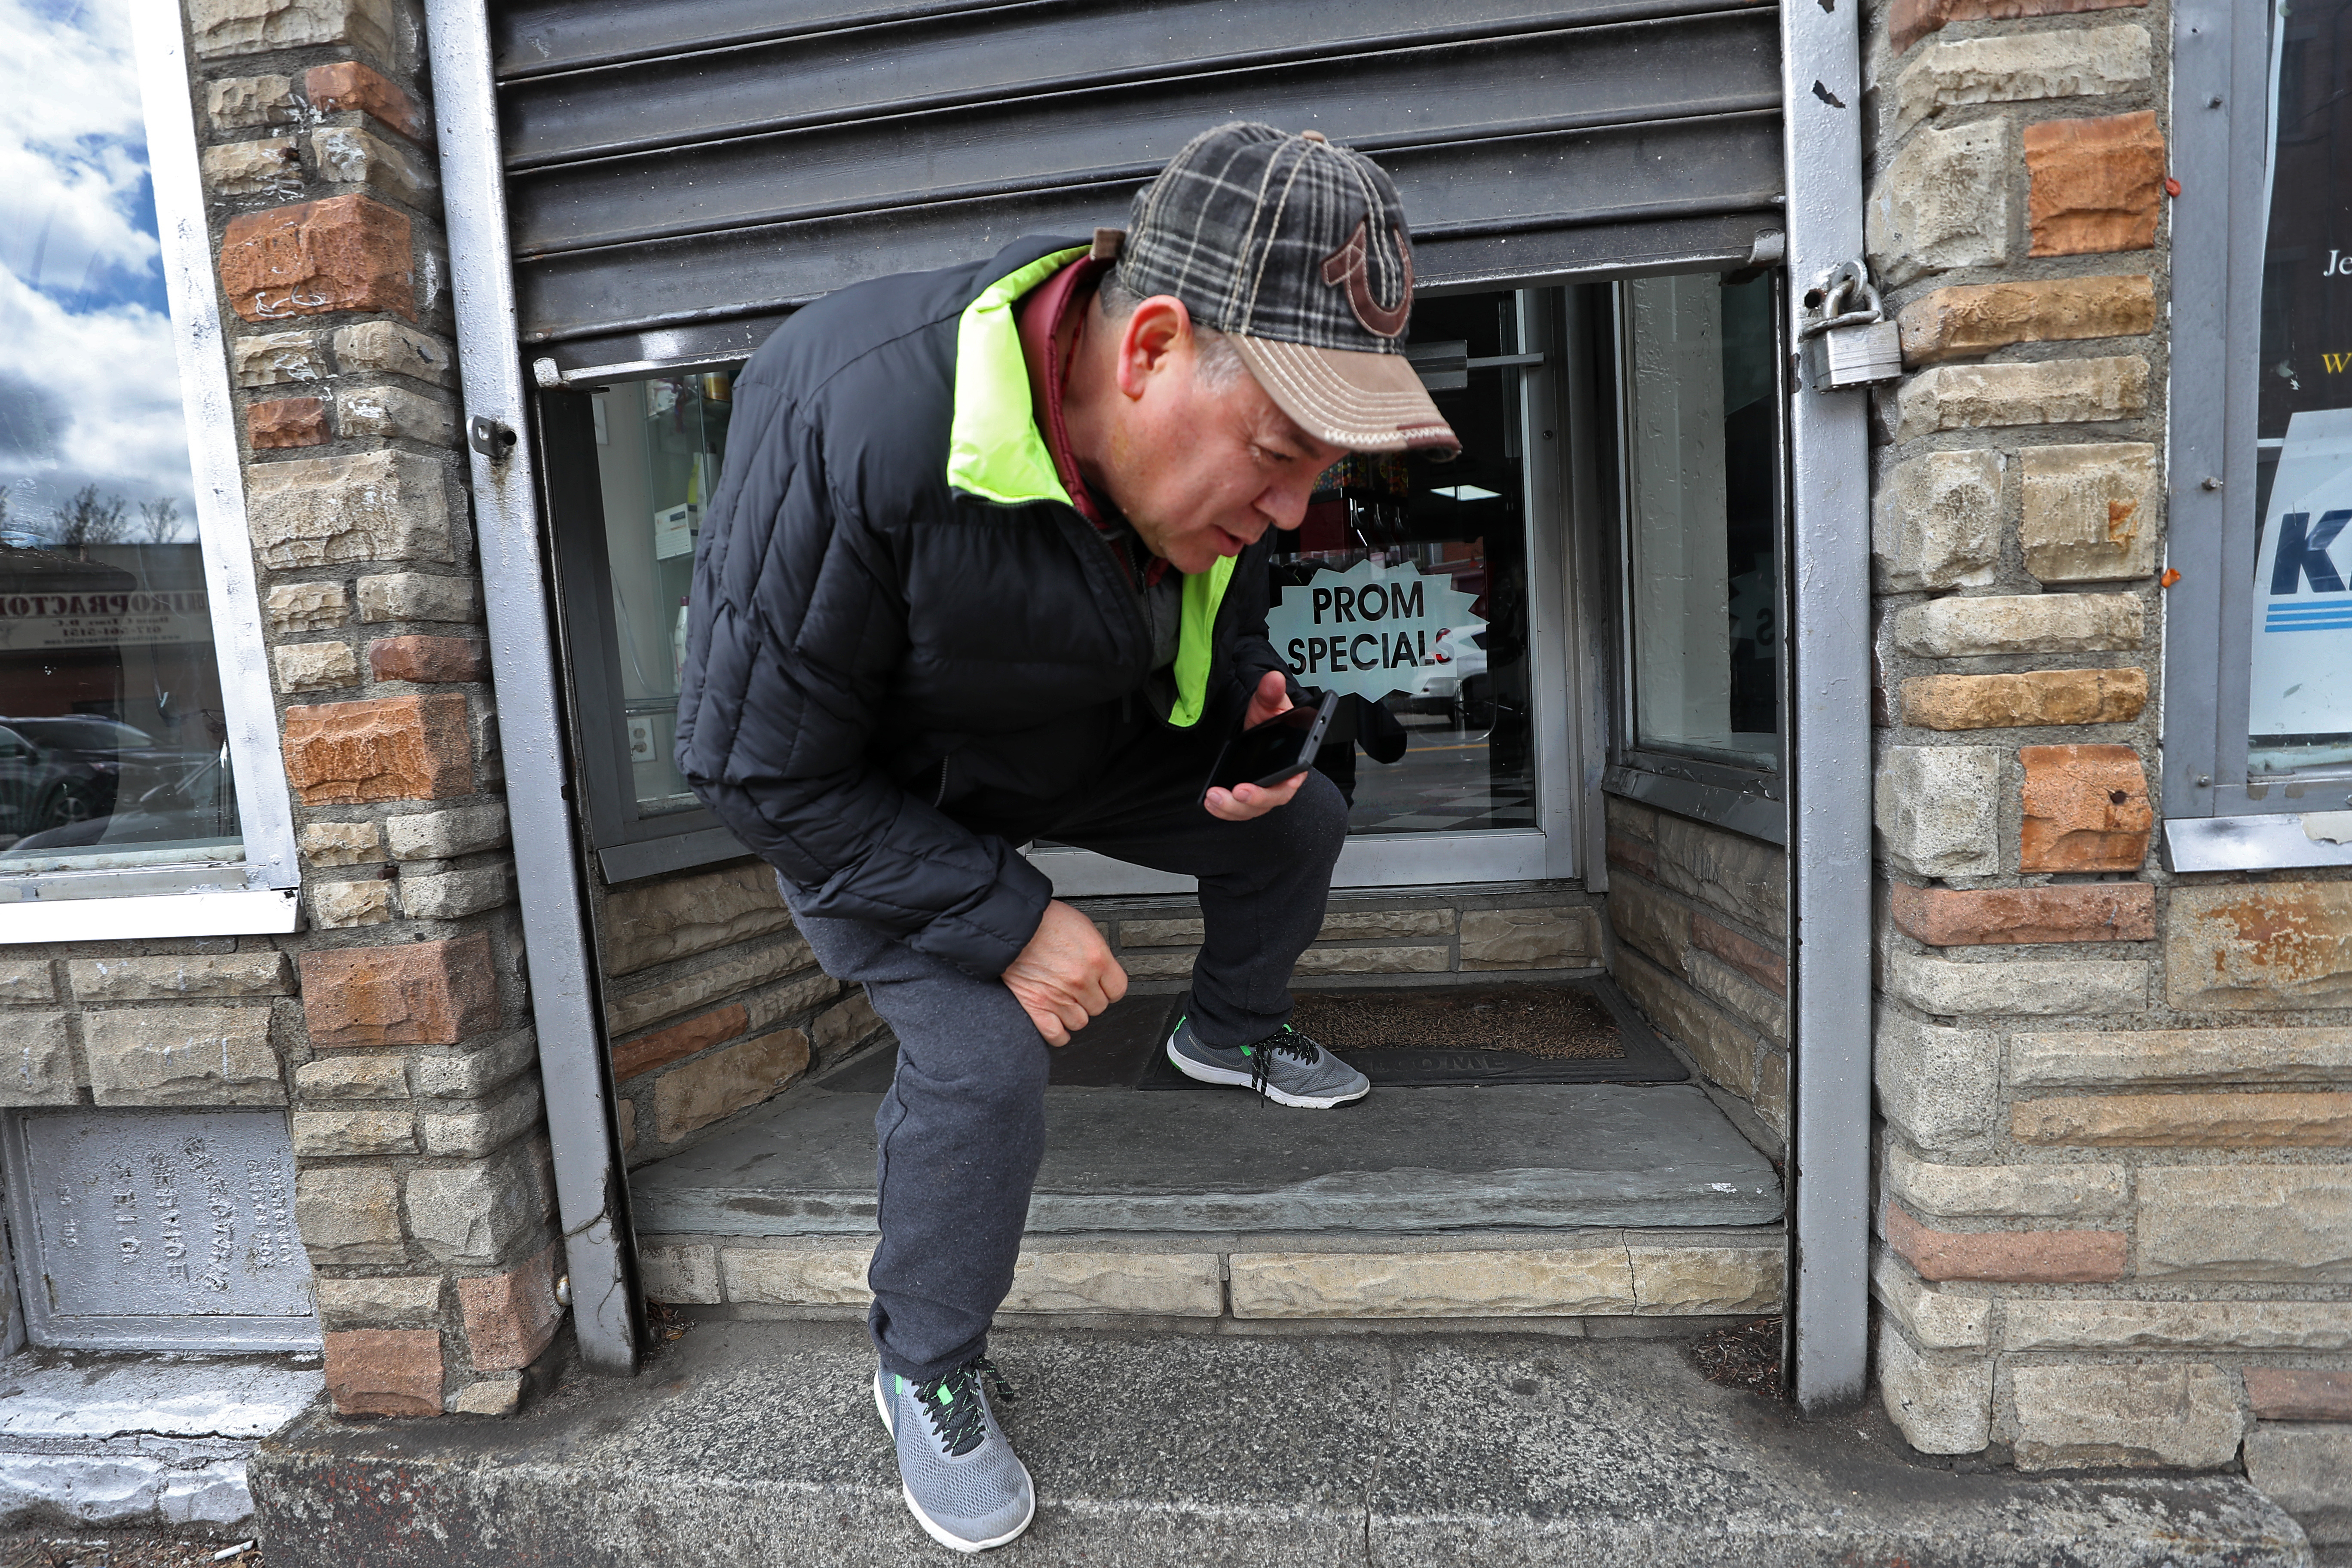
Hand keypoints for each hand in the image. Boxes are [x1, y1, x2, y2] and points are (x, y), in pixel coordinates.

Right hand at [1002, 899, 1127, 1046]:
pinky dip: (1058, 1034)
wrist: (1012, 923)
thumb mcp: (1084, 927)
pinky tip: (1058, 1026)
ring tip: (1066, 1002)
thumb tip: (1102, 967)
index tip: (1102, 986)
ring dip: (1074, 1014)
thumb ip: (1096, 952)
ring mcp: (1059, 996)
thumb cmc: (1045, 921)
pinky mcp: (1036, 1005)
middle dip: (1090, 999)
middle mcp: (1080, 980)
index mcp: (1097, 959)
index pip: (1118, 990)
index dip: (1109, 988)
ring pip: (1079, 1022)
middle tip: (1079, 990)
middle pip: (1098, 1007)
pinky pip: (1055, 1034)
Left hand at [1203, 671, 1307, 821]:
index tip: (1266, 783)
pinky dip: (1225, 811)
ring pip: (1253, 809)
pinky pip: (1239, 810)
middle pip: (1273, 798)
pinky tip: (1211, 803)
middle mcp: (1282, 782)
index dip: (1283, 783)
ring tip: (1214, 798)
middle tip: (1238, 792)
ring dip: (1234, 808)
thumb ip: (1271, 693)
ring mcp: (1264, 792)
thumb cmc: (1270, 720)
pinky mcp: (1247, 798)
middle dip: (1255, 800)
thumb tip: (1274, 679)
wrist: (1257, 728)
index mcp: (1296, 762)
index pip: (1294, 777)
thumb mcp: (1269, 704)